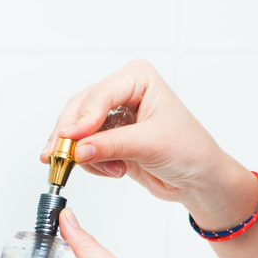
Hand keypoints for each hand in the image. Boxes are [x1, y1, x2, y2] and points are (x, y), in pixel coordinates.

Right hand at [40, 59, 257, 228]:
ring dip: (86, 155)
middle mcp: (123, 91)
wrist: (200, 179)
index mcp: (138, 78)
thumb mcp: (150, 145)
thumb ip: (112, 145)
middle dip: (71, 137)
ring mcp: (114, 114)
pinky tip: (114, 171)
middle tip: (57, 158)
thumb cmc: (190, 151)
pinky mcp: (109, 137)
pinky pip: (84, 148)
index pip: (100, 94)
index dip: (83, 118)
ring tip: (111, 170)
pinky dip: (92, 163)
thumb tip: (78, 150)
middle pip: (80, 109)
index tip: (70, 140)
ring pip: (77, 131)